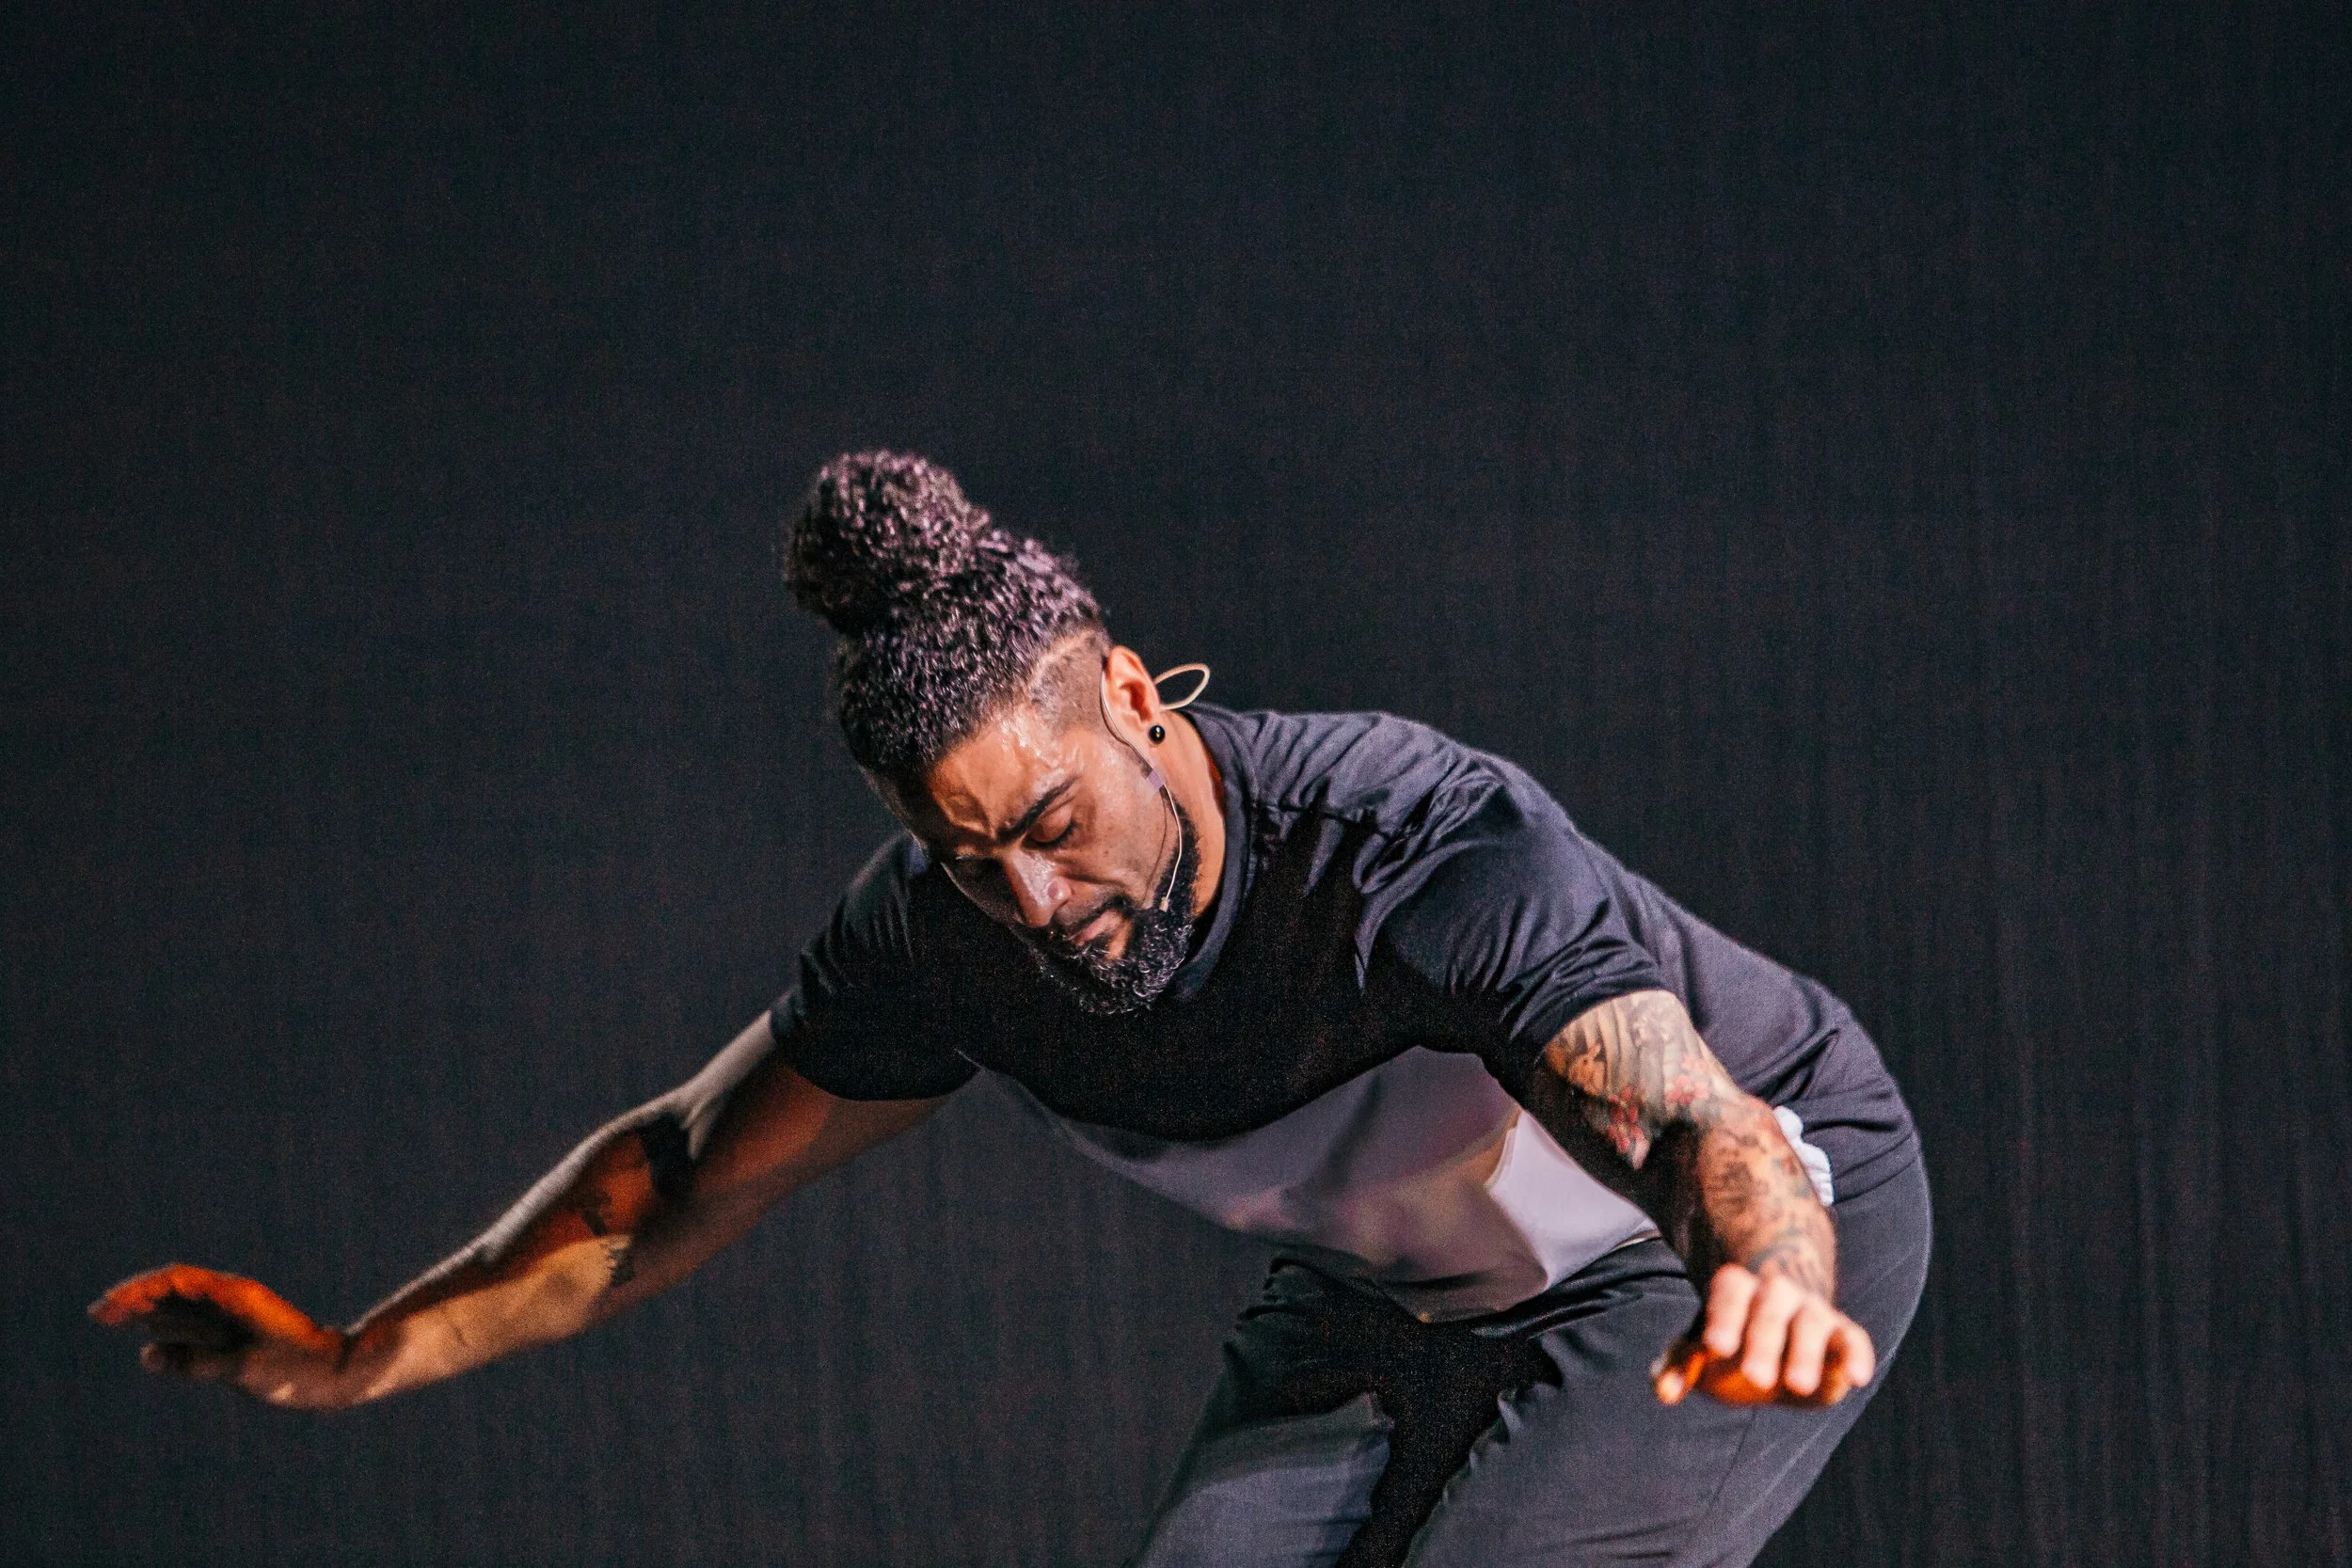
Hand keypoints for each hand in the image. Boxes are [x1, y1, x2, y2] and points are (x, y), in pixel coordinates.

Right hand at [89, 1263, 352, 1409]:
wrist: (338, 1372)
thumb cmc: (297, 1369)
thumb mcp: (243, 1368)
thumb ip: (195, 1362)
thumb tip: (145, 1355)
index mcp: (235, 1296)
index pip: (177, 1281)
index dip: (139, 1290)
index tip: (110, 1307)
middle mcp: (232, 1300)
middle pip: (174, 1289)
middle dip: (135, 1298)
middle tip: (98, 1315)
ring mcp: (235, 1316)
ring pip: (183, 1307)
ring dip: (148, 1310)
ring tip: (110, 1318)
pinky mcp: (238, 1335)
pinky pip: (196, 1326)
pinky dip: (169, 1328)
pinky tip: (150, 1339)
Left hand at [1651, 1263, 1876, 1407]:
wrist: (1772, 1332)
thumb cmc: (1727, 1342)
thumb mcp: (1697, 1350)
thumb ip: (1678, 1366)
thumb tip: (1664, 1393)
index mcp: (1736, 1287)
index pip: (1729, 1292)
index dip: (1723, 1317)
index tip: (1715, 1347)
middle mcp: (1776, 1292)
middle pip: (1770, 1307)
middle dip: (1763, 1341)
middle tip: (1755, 1378)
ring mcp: (1811, 1310)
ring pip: (1811, 1322)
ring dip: (1805, 1352)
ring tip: (1798, 1386)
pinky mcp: (1841, 1334)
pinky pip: (1852, 1339)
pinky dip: (1856, 1355)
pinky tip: (1858, 1379)